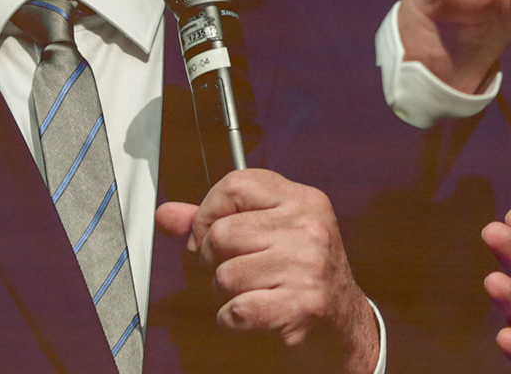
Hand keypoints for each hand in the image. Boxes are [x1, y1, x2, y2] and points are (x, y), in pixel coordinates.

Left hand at [156, 169, 379, 373]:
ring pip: (224, 274)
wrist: (344, 325)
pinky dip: (232, 321)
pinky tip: (253, 316)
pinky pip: (236, 311)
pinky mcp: (303, 306)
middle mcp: (309, 226)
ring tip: (249, 293)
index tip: (210, 234)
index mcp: (303, 200)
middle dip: (212, 260)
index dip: (208, 212)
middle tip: (233, 271)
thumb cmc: (300, 275)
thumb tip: (165, 214)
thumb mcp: (269, 235)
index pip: (236, 184)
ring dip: (224, 294)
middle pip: (221, 233)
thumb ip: (216, 222)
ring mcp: (308, 265)